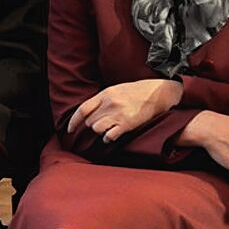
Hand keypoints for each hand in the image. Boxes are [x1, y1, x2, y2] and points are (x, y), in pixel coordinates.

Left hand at [67, 79, 182, 142]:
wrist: (158, 93)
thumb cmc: (137, 92)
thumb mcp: (117, 90)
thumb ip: (103, 100)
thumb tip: (89, 113)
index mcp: (106, 94)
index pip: (83, 109)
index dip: (74, 121)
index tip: (70, 130)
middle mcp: (110, 103)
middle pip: (90, 121)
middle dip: (92, 126)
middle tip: (101, 126)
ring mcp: (118, 114)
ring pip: (96, 129)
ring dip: (100, 132)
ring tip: (108, 130)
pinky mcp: (127, 124)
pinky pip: (109, 136)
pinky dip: (108, 138)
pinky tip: (113, 135)